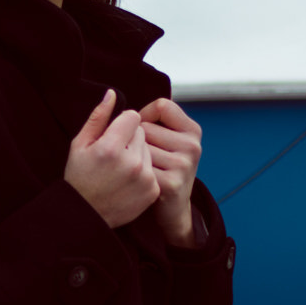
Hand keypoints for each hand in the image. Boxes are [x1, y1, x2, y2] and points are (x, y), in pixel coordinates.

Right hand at [65, 89, 158, 227]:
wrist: (86, 214)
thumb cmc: (79, 176)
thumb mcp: (80, 144)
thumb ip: (98, 117)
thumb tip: (112, 93)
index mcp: (111, 147)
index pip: (132, 117)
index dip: (121, 124)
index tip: (112, 136)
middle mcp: (131, 162)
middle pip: (142, 132)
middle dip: (130, 139)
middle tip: (113, 156)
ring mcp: (144, 178)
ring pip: (149, 149)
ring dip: (138, 154)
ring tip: (120, 169)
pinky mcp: (152, 190)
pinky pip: (153, 167)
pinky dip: (144, 171)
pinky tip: (127, 181)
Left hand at [138, 96, 203, 246]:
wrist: (171, 209)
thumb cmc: (162, 168)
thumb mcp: (168, 140)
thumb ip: (153, 118)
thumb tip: (112, 95)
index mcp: (193, 130)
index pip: (161, 106)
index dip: (144, 116)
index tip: (142, 131)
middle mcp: (192, 146)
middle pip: (145, 127)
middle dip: (137, 141)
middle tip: (144, 157)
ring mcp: (183, 165)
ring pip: (139, 147)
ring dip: (133, 158)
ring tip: (142, 169)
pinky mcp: (171, 183)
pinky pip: (138, 166)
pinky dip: (133, 173)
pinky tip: (139, 181)